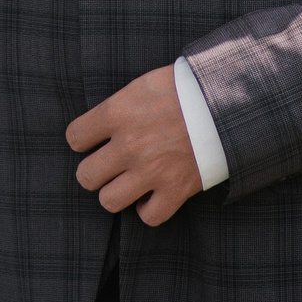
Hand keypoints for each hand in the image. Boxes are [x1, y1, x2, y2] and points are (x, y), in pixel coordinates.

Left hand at [66, 66, 203, 226]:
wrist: (226, 100)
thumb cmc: (185, 87)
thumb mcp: (144, 84)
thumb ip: (119, 106)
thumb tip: (102, 125)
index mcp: (117, 113)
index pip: (75, 138)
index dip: (83, 139)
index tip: (93, 139)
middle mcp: (129, 145)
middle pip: (86, 176)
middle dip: (95, 171)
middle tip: (110, 164)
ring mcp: (151, 170)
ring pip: (109, 200)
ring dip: (116, 192)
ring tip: (127, 181)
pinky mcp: (176, 189)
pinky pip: (149, 217)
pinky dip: (149, 209)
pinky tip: (152, 194)